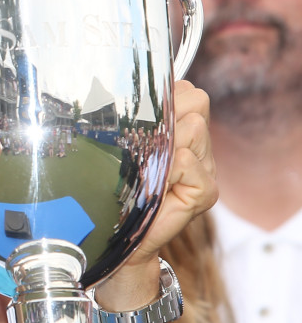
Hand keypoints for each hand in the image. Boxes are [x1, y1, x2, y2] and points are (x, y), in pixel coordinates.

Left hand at [127, 80, 216, 267]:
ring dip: (161, 145)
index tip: (137, 119)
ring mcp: (207, 169)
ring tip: (144, 169)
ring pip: (192, 128)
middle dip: (165, 116)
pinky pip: (186, 161)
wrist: (117, 235)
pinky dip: (164, 170)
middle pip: (196, 101)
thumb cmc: (116, 187)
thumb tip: (123, 87)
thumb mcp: (123, 146)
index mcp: (184, 131)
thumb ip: (135, 118)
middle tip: (141, 147)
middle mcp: (200, 147)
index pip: (188, 91)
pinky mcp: (206, 192)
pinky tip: (152, 187)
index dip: (163, 99)